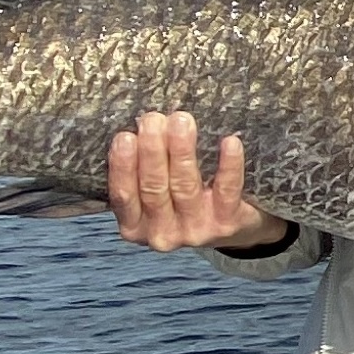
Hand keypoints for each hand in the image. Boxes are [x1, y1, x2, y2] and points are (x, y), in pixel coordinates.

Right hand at [108, 111, 283, 250]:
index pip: (124, 195)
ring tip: (181, 121)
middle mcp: (161, 233)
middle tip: (153, 120)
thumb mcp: (155, 193)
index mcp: (135, 226)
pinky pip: (226, 190)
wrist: (230, 228)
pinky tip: (229, 143)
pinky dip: (228, 165)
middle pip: (154, 188)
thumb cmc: (180, 200)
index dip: (123, 166)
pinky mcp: (226, 224)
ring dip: (182, 151)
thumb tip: (140, 124)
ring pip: (185, 186)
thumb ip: (142, 169)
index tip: (125, 136)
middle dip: (152, 151)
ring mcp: (194, 231)